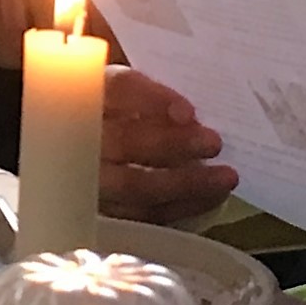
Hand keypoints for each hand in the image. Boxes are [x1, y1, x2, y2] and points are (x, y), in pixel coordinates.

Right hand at [100, 66, 234, 224]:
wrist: (88, 150)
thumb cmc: (125, 112)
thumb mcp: (132, 91)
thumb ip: (155, 96)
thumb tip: (188, 116)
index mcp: (90, 91)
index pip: (117, 89)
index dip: (153, 99)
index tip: (189, 112)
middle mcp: (80, 135)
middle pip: (123, 141)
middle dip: (172, 144)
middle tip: (214, 143)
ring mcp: (86, 178)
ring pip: (132, 186)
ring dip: (183, 184)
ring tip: (224, 179)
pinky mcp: (101, 210)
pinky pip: (139, 215)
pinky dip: (177, 207)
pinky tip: (207, 198)